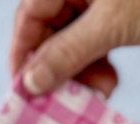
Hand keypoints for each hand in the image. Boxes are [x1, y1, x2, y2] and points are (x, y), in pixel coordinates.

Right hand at [9, 0, 139, 97]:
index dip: (23, 53)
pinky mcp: (116, 14)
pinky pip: (92, 43)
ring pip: (71, 41)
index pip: (29, 15)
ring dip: (81, 72)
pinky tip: (110, 82)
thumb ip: (68, 53)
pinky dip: (97, 65)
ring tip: (102, 91)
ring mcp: (97, 0)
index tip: (24, 90)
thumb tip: (28, 83)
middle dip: (59, 68)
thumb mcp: (113, 26)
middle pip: (49, 30)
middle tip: (72, 98)